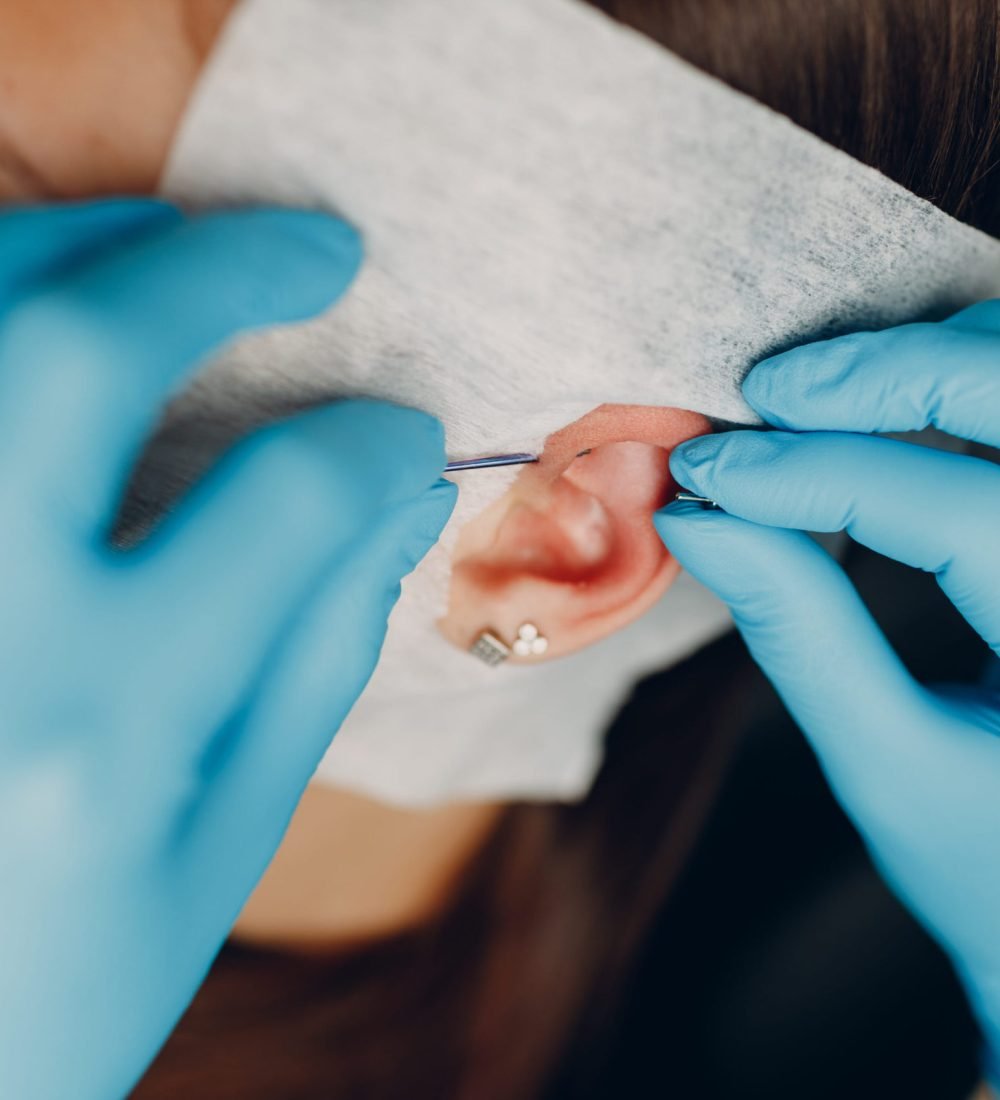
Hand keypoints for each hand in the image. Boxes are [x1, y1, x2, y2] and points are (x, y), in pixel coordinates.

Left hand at [0, 200, 453, 1098]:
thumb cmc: (53, 980)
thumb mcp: (223, 839)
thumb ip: (315, 652)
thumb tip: (396, 494)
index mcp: (99, 732)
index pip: (280, 505)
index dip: (366, 441)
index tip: (397, 428)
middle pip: (79, 355)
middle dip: (219, 266)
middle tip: (315, 246)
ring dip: (70, 247)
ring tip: (166, 241)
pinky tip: (30, 305)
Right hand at [655, 300, 999, 1079]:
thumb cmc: (991, 870)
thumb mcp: (887, 763)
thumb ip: (796, 630)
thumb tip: (698, 518)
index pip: (947, 509)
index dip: (808, 476)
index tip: (706, 472)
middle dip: (879, 378)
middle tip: (765, 396)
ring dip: (926, 363)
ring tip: (814, 393)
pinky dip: (962, 385)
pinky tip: (889, 401)